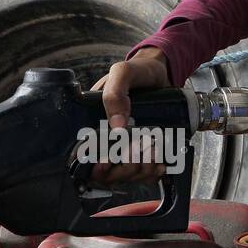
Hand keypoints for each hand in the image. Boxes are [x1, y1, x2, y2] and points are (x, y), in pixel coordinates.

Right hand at [89, 49, 170, 185]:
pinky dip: (152, 173)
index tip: (108, 161)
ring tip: (153, 152)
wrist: (162, 73)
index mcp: (92, 123)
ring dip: (141, 170)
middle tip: (140, 151)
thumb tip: (116, 128)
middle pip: (108, 174)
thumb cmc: (138, 72)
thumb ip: (114, 94)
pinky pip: (143, 173)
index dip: (96, 167)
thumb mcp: (123, 73)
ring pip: (126, 176)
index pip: (86, 158)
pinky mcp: (143, 151)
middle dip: (124, 169)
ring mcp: (125, 147)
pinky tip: (160, 163)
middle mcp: (107, 139)